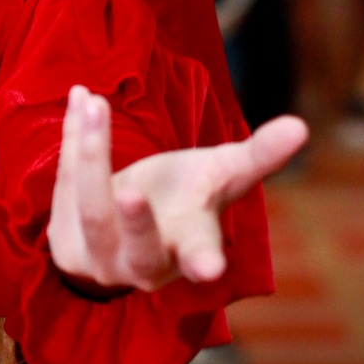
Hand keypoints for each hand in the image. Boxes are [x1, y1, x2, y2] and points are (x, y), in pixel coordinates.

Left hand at [48, 85, 307, 292]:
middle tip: (131, 192)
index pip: (198, 257)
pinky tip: (81, 95)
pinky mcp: (63, 231)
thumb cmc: (181, 202)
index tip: (210, 269)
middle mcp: (143, 260)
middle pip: (139, 247)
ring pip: (91, 209)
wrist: (119, 230)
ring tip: (96, 106)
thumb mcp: (218, 178)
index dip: (203, 262)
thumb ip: (256, 157)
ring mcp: (99, 252)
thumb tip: (301, 126)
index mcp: (188, 249)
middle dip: (135, 222)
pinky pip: (64, 179)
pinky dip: (72, 135)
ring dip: (91, 156)